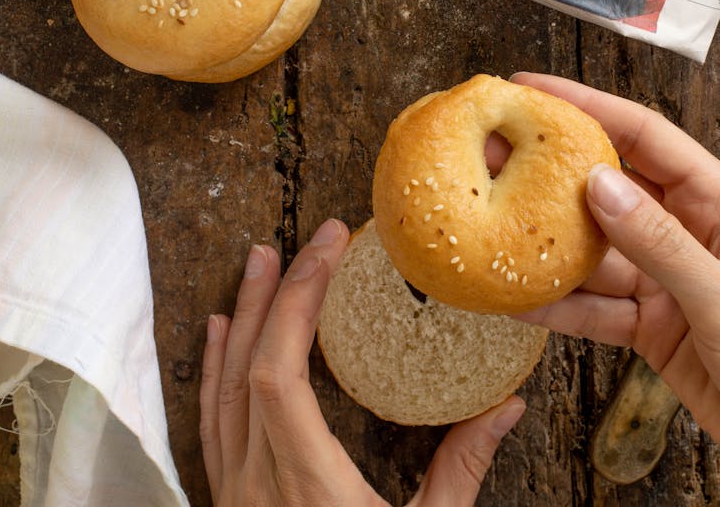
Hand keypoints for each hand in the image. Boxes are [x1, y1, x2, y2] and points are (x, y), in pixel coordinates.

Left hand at [199, 218, 525, 505]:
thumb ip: (460, 473)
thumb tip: (507, 405)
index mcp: (305, 488)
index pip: (279, 374)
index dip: (297, 303)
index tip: (328, 250)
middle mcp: (257, 485)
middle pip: (248, 367)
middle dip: (278, 293)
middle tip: (306, 240)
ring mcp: (236, 495)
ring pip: (223, 388)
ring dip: (244, 318)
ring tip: (261, 262)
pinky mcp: (232, 501)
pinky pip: (212, 421)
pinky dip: (216, 367)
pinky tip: (223, 332)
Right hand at [511, 72, 719, 440]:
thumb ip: (661, 243)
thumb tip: (599, 185)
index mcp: (717, 204)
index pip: (645, 137)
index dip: (589, 107)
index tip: (533, 90)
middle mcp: (688, 234)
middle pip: (609, 190)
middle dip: (550, 174)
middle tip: (492, 156)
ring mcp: (668, 281)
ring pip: (595, 254)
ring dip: (546, 247)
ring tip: (491, 227)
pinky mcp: (654, 329)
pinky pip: (596, 310)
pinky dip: (558, 308)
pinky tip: (517, 301)